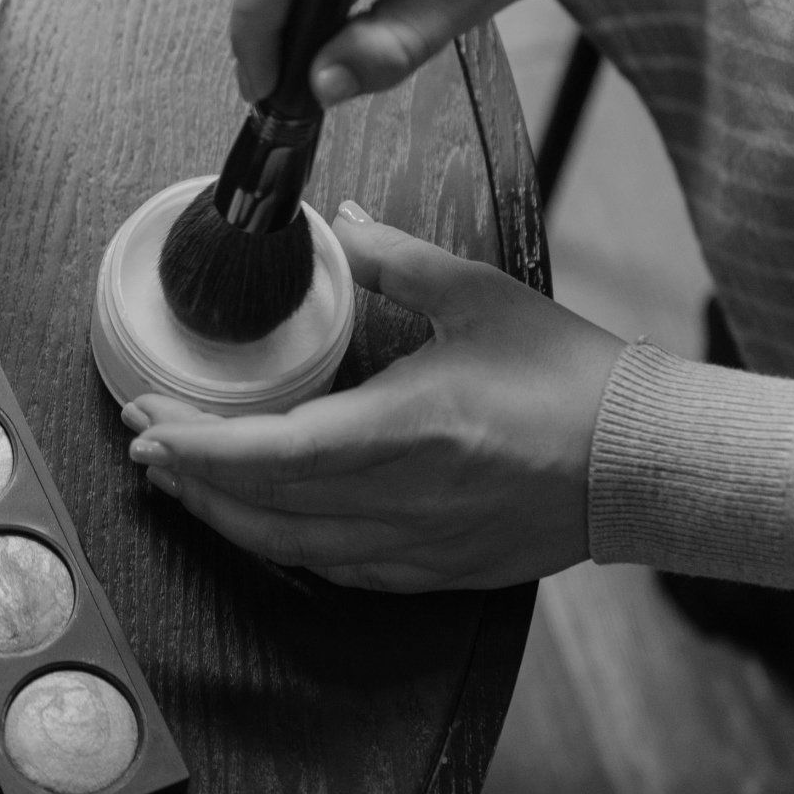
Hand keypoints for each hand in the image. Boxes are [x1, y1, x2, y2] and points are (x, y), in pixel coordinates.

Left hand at [124, 202, 625, 591]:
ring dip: (224, 516)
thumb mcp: (479, 296)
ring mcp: (417, 544)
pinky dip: (285, 546)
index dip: (196, 446)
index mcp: (405, 428)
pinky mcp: (435, 571)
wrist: (650, 459)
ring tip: (178, 481)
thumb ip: (392, 259)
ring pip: (290, 547)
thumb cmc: (571, 378)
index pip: (270, 452)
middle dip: (190, 474)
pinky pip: (337, 571)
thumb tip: (338, 222)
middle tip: (144, 438)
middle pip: (263, 504)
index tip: (146, 421)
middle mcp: (401, 498)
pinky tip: (257, 523)